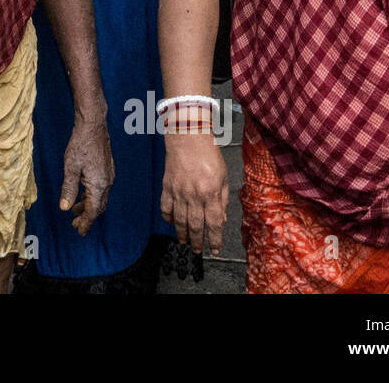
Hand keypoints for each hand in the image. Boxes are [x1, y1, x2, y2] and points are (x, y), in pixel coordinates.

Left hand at [59, 117, 114, 235]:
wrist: (93, 126)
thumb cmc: (81, 144)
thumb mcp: (70, 168)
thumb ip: (68, 189)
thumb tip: (65, 208)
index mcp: (98, 185)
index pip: (93, 211)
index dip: (86, 223)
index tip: (79, 232)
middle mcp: (107, 182)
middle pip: (98, 207)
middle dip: (87, 217)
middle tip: (75, 225)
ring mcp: (108, 175)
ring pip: (100, 198)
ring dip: (88, 206)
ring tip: (75, 210)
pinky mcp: (107, 169)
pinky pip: (101, 189)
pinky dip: (91, 196)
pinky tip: (82, 194)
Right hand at [160, 133, 229, 254]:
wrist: (187, 137)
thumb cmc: (208, 155)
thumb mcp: (223, 177)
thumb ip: (222, 199)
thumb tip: (221, 219)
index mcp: (210, 193)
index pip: (213, 223)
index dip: (215, 240)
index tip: (216, 249)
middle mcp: (194, 195)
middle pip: (195, 226)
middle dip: (198, 241)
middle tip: (198, 250)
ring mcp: (178, 191)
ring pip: (179, 220)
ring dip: (182, 233)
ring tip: (184, 241)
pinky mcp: (167, 186)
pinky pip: (165, 207)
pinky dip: (167, 217)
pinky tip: (170, 222)